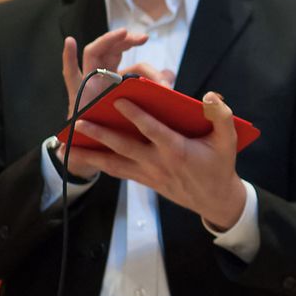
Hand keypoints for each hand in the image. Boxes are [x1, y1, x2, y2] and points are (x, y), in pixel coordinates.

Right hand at [60, 31, 158, 176]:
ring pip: (95, 53)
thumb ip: (153, 92)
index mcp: (119, 81)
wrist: (98, 152)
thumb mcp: (141, 109)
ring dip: (108, 40)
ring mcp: (87, 82)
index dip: (152, 72)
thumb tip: (170, 79)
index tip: (166, 82)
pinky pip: (70, 73)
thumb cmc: (120, 129)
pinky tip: (70, 41)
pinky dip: (67, 57)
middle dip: (127, 41)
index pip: (137, 68)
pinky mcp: (76, 92)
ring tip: (124, 33)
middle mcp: (102, 78)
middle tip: (143, 38)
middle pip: (113, 51)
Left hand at [70, 91, 245, 229]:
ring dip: (90, 153)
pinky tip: (83, 157)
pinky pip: (117, 171)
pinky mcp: (143, 180)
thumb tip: (210, 96)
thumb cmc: (220, 165)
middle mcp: (158, 162)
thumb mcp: (229, 139)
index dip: (135, 115)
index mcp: (177, 149)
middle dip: (101, 133)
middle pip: (124, 146)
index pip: (152, 130)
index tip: (118, 100)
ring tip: (67, 145)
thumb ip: (221, 116)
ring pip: (114, 162)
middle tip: (79, 120)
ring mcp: (148, 173)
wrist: (214, 199)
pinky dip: (98, 164)